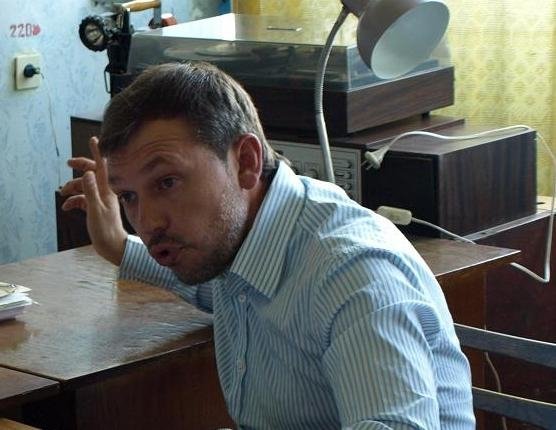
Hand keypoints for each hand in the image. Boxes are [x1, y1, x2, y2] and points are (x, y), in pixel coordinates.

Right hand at [60, 137, 127, 265]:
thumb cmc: (105, 230)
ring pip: (85, 186)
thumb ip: (91, 192)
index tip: (94, 139)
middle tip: (68, 163)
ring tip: (62, 193)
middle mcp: (105, 193)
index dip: (97, 153)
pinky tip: (66, 207)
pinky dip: (74, 200)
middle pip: (92, 173)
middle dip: (80, 167)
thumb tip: (88, 173)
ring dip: (72, 187)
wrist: (112, 247)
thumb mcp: (95, 210)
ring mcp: (101, 200)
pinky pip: (83, 199)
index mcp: (107, 191)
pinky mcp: (96, 208)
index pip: (103, 167)